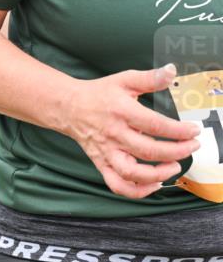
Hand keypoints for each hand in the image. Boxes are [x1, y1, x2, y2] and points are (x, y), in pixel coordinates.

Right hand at [61, 63, 201, 198]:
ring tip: (174, 166)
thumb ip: (150, 78)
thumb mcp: (124, 80)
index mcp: (121, 112)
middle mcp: (113, 134)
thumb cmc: (98, 94)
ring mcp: (107, 152)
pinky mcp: (102, 163)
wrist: (69, 107)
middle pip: (148, 150)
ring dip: (157, 174)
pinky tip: (153, 184)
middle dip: (177, 151)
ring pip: (132, 172)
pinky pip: (118, 184)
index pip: (155, 125)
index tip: (193, 130)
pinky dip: (137, 190)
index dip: (178, 130)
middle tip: (191, 147)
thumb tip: (171, 71)